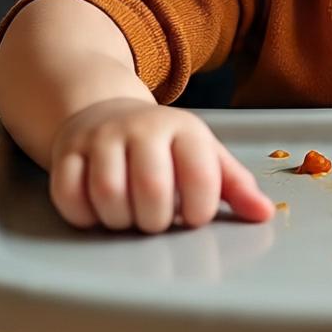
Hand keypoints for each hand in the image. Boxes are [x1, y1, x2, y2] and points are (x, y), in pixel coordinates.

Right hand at [47, 99, 274, 232]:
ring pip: (107, 192)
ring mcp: (101, 137)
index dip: (200, 209)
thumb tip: (264, 214)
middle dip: (157, 219)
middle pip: (152, 187)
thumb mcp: (204, 155)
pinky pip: (68, 193)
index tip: (194, 216)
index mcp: (185, 130)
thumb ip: (235, 185)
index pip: (200, 174)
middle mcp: (142, 128)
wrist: (108, 112)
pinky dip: (83, 215)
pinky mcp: (67, 151)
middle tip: (157, 220)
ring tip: (130, 217)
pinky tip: (99, 212)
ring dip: (120, 220)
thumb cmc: (166, 146)